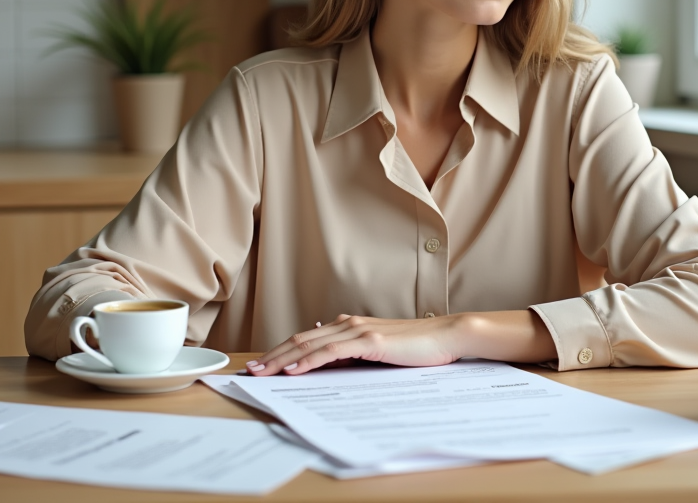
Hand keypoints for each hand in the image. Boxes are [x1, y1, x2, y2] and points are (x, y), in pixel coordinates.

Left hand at [245, 313, 466, 375]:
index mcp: (349, 326)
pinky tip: (294, 370)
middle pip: (300, 340)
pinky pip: (331, 352)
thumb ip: (354, 353)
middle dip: (272, 356)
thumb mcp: (380, 351)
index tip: (262, 365)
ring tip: (262, 372)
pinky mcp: (370, 342)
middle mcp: (349, 324)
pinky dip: (309, 361)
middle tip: (250, 372)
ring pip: (310, 345)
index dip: (281, 351)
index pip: (306, 339)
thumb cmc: (417, 347)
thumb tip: (327, 358)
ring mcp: (358, 331)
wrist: (447, 336)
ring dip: (282, 359)